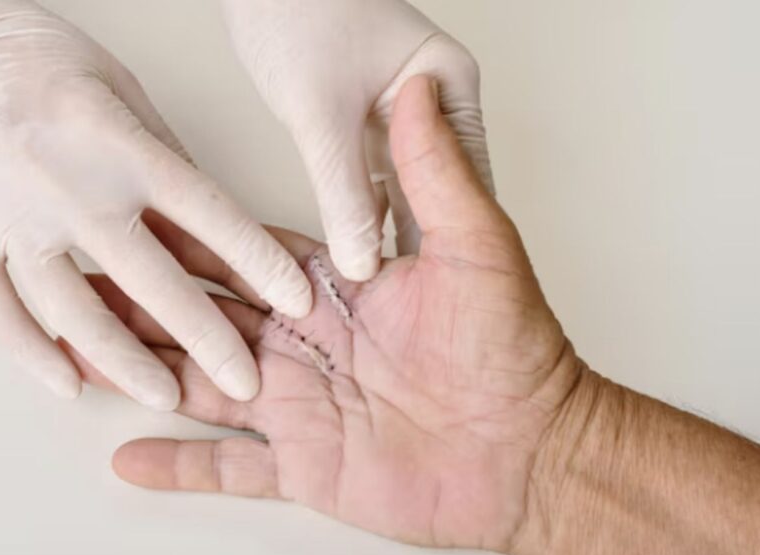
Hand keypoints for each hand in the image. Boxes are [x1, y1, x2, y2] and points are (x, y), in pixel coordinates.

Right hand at [0, 0, 311, 408]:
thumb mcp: (119, 87)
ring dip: (124, 361)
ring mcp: (10, 219)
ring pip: (73, 310)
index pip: (206, 212)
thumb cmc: (32, 53)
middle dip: (205, 338)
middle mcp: (68, 188)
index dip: (257, 261)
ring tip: (165, 395)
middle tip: (245, 382)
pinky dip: (31, 353)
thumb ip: (163, 154)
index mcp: (117, 143)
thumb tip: (205, 217)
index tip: (295, 299)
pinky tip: (67, 383)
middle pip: (151, 278)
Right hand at [77, 77, 579, 549]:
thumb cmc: (514, 351)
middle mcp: (304, 345)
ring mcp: (299, 406)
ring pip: (198, 382)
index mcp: (332, 292)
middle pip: (202, 315)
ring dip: (141, 368)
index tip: (135, 213)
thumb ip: (433, 174)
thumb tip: (416, 92)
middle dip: (142, 298)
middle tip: (83, 279)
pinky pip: (228, 464)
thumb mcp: (475, 247)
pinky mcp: (305, 465)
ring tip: (82, 354)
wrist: (533, 451)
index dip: (187, 238)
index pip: (241, 256)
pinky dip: (179, 461)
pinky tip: (129, 456)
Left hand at [222, 0, 494, 279]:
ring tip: (376, 304)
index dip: (446, 247)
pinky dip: (355, 216)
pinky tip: (345, 256)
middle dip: (417, 251)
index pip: (464, 185)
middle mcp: (432, 106)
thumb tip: (361, 260)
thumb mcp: (321, 115)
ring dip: (382, 236)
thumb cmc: (296, 12)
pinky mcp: (362, 127)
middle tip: (405, 319)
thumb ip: (343, 193)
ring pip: (398, 194)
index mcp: (448, 89)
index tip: (431, 305)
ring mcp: (398, 118)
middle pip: (434, 194)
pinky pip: (366, 185)